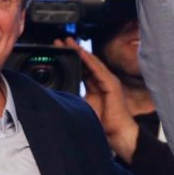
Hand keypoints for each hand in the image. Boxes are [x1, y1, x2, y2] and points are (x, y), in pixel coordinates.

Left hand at [54, 37, 139, 162]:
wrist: (116, 133)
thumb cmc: (102, 123)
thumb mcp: (82, 107)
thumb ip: (73, 98)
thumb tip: (57, 94)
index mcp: (94, 86)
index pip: (81, 68)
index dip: (71, 59)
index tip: (58, 51)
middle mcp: (101, 80)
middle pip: (86, 62)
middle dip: (73, 51)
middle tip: (60, 41)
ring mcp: (108, 80)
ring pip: (92, 61)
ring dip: (80, 51)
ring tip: (69, 42)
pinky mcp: (112, 83)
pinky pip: (98, 68)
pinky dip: (89, 60)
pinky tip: (81, 52)